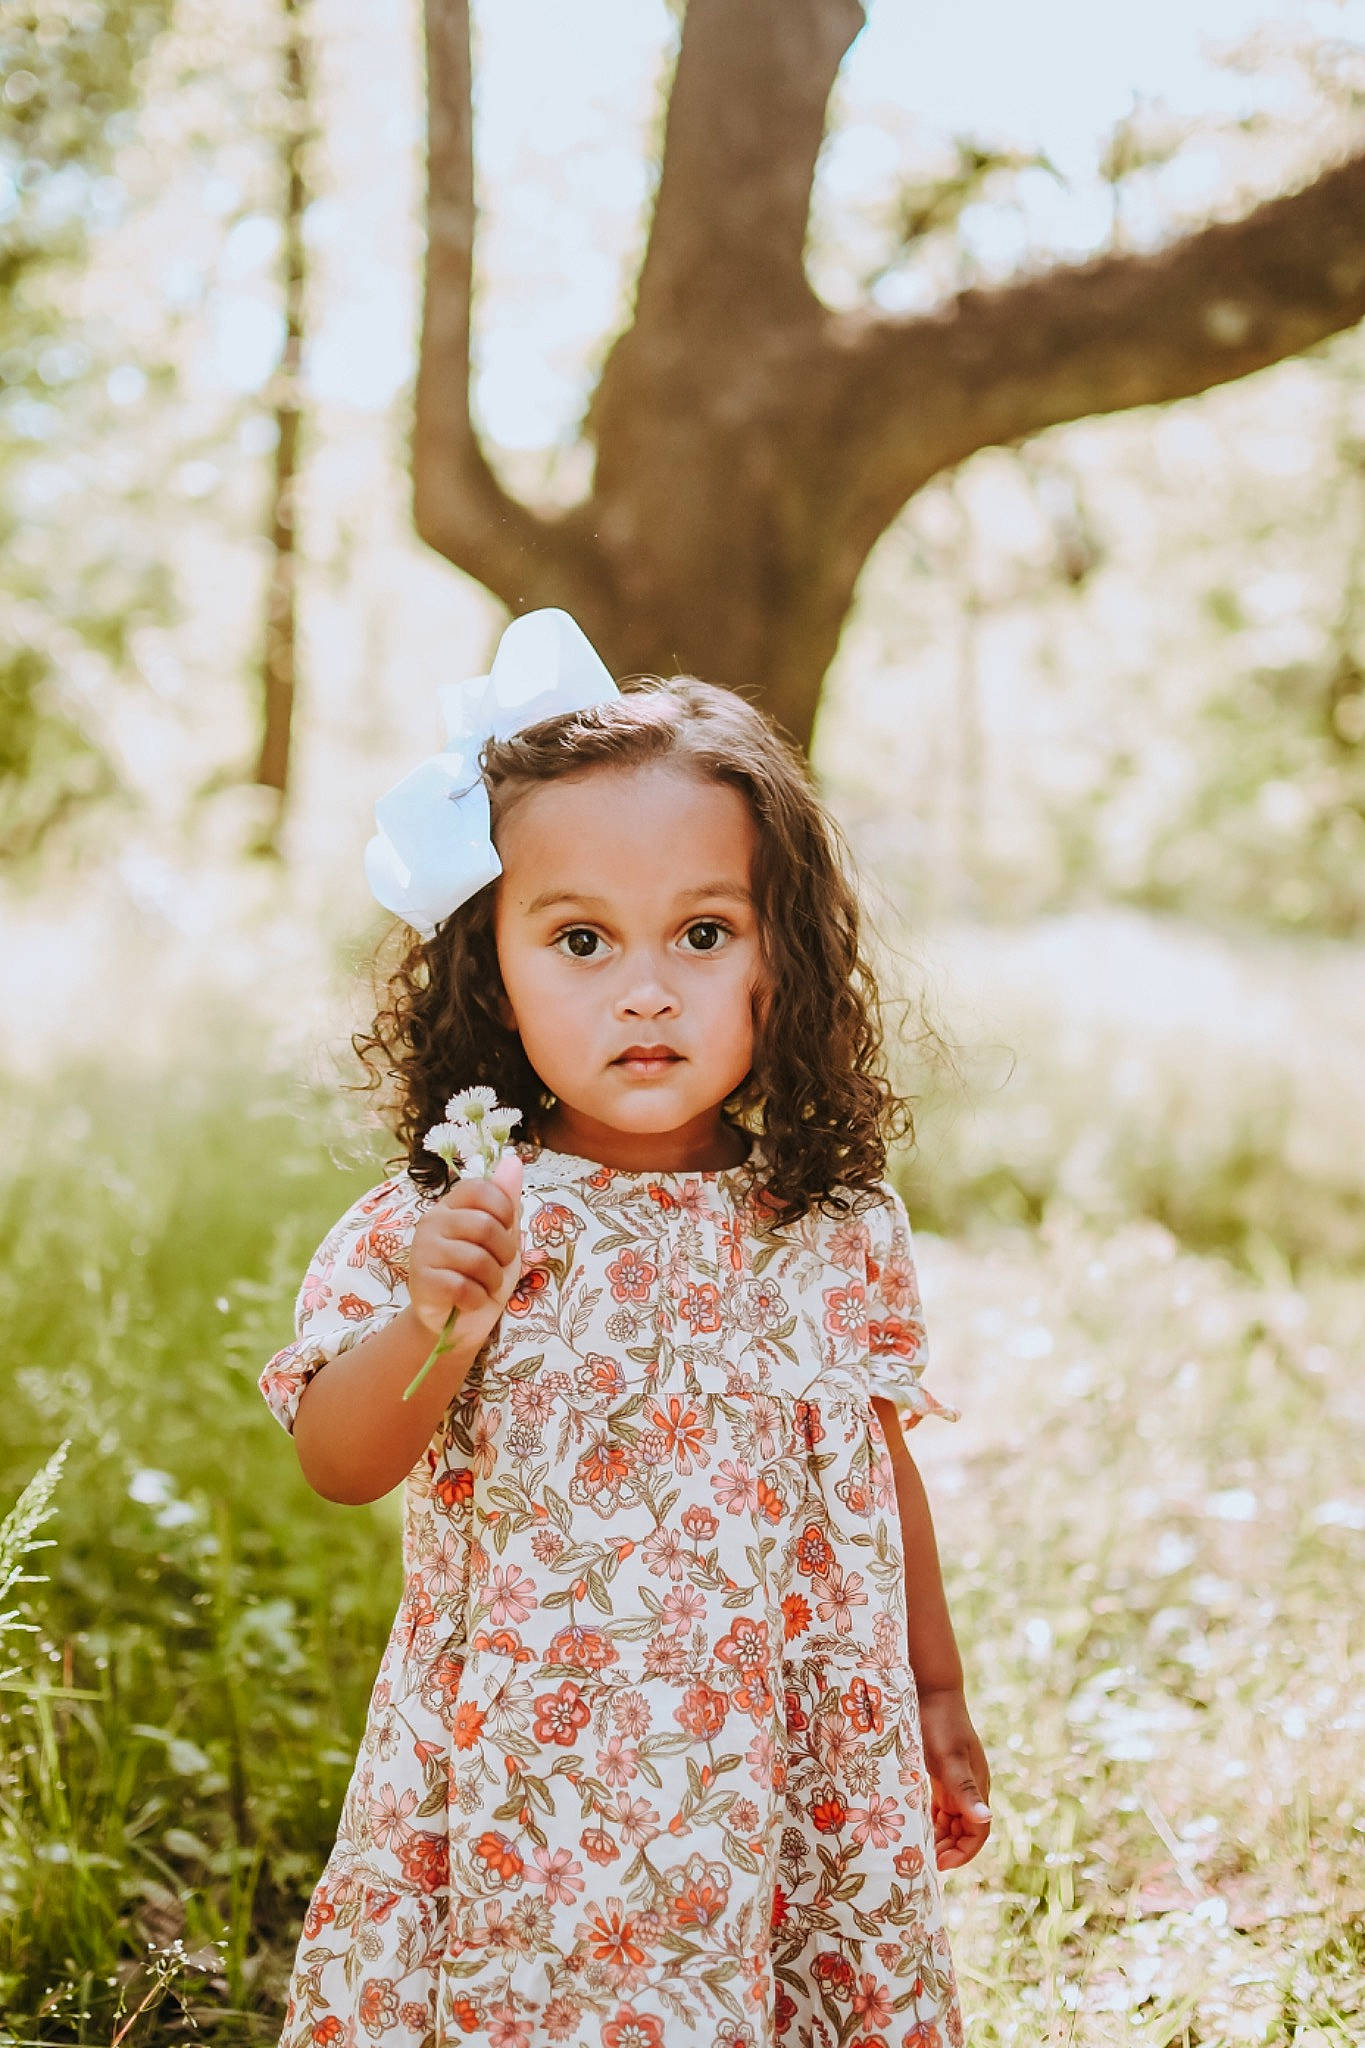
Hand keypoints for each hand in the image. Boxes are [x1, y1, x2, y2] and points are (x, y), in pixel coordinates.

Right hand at [408, 1149, 522, 1357]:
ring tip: (484, 1285)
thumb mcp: (502, 1235)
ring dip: (493, 1280)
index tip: (507, 1229)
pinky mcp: (421, 1281)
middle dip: (505, 1252)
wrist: (458, 1321)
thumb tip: (513, 1160)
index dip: (504, 1209)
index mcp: (451, 1204)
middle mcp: (432, 1221)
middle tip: (498, 1266)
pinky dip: (477, 1299)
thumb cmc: (481, 1273)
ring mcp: (423, 1250)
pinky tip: (470, 1300)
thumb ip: (506, 1199)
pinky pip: (462, 1287)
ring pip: (477, 1259)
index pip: (481, 1188)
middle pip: (484, 1226)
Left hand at [917, 1685, 990, 1870]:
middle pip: (965, 1830)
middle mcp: (970, 1787)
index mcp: (977, 1786)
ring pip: (952, 1820)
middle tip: (922, 1861)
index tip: (939, 1864)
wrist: (931, 1689)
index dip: (963, 1853)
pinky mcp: (941, 1773)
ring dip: (939, 1837)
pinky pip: (940, 1806)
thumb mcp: (950, 1758)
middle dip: (948, 1849)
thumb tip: (985, 1819)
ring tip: (916, 1850)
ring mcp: (956, 1780)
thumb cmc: (940, 1723)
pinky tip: (914, 1827)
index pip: (979, 1832)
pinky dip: (931, 1821)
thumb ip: (964, 1788)